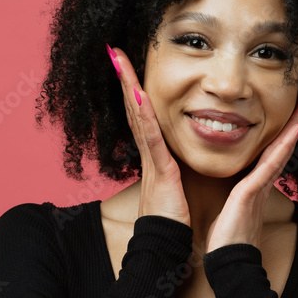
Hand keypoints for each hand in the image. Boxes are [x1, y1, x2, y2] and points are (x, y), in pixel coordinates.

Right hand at [107, 44, 190, 226]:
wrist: (166, 246)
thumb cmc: (174, 222)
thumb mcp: (176, 189)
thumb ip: (178, 173)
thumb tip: (181, 164)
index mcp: (157, 157)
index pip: (144, 117)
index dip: (136, 91)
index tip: (130, 67)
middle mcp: (150, 155)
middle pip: (135, 109)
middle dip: (126, 79)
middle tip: (115, 51)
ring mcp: (152, 162)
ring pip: (138, 116)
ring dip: (129, 87)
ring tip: (119, 60)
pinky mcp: (160, 172)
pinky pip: (151, 139)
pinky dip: (144, 117)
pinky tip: (139, 96)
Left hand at [204, 91, 297, 252]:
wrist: (229, 263)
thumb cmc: (227, 239)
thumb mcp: (231, 208)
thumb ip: (235, 194)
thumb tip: (234, 188)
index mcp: (255, 184)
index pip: (272, 151)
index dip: (284, 130)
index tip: (294, 110)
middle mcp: (262, 182)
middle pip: (283, 145)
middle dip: (297, 121)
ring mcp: (260, 187)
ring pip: (281, 150)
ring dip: (295, 126)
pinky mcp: (251, 193)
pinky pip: (269, 166)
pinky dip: (282, 148)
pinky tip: (292, 132)